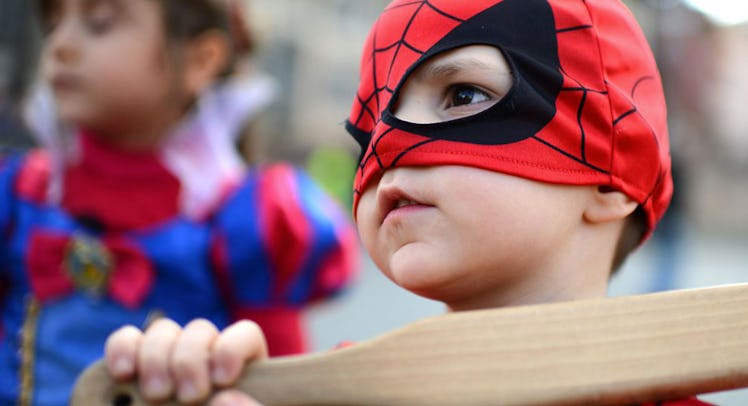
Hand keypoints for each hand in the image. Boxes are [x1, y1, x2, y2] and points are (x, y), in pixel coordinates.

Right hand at [105, 318, 266, 404]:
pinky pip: (127, 342)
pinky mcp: (132, 372)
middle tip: (189, 395)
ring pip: (164, 331)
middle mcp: (206, 365)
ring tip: (156, 393)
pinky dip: (123, 349)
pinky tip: (122, 372)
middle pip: (200, 330)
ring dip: (156, 355)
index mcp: (243, 378)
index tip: (223, 378)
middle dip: (190, 357)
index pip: (244, 336)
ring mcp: (168, 367)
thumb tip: (228, 398)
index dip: (232, 347)